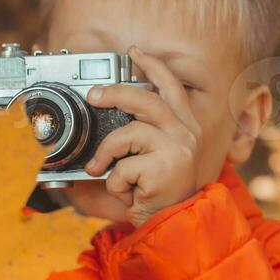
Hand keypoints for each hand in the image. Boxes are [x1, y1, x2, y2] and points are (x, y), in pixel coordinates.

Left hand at [84, 45, 202, 225]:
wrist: (173, 227)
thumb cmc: (158, 195)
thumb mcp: (148, 159)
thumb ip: (135, 135)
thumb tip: (102, 110)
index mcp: (185, 126)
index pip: (170, 87)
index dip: (152, 66)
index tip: (134, 52)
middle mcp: (186, 133)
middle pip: (144, 99)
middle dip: (113, 93)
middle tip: (93, 96)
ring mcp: (177, 149)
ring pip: (126, 133)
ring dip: (106, 153)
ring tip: (101, 168)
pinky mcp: (164, 168)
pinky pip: (122, 167)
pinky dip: (115, 184)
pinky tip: (128, 194)